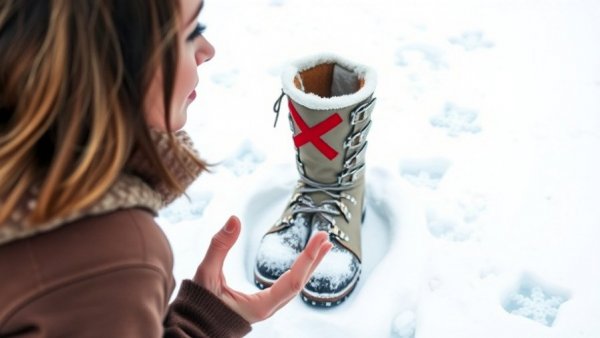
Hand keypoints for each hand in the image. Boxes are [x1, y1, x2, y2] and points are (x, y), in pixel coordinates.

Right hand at [193, 215, 331, 322]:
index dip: (307, 261)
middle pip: (299, 282)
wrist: (193, 329)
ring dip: (310, 264)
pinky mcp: (265, 303)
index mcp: (260, 307)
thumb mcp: (206, 274)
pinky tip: (306, 259)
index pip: (293, 282)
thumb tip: (234, 219)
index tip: (319, 242)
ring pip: (296, 284)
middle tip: (325, 236)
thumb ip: (219, 246)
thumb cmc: (199, 306)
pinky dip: (300, 269)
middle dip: (314, 258)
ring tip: (323, 245)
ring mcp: (268, 306)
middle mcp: (269, 308)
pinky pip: (288, 285)